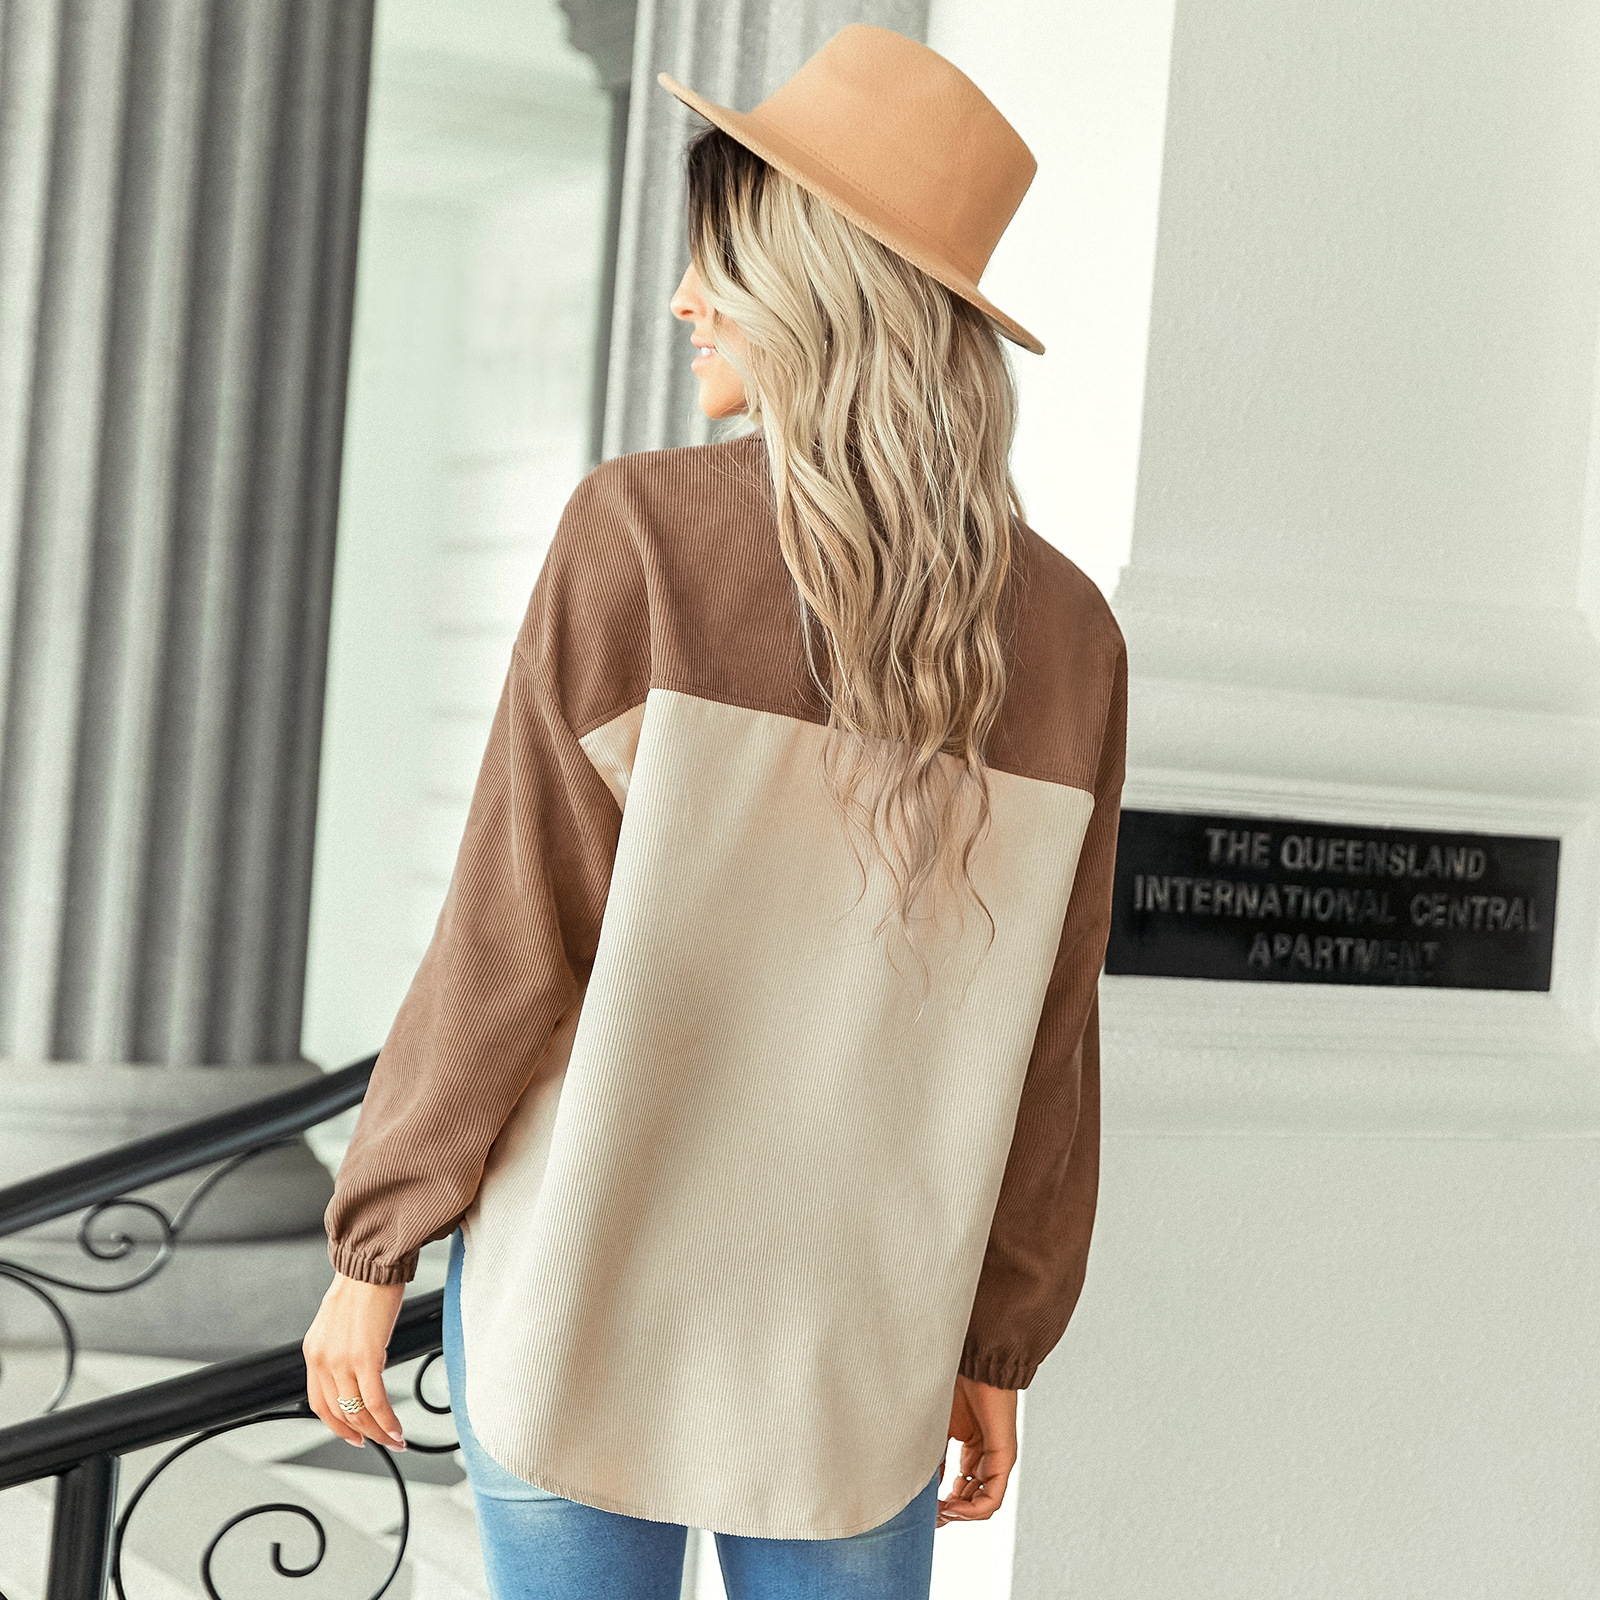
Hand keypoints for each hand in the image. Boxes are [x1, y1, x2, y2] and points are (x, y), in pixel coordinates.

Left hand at [302, 1271, 407, 1448]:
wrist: (371, 1263)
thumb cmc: (362, 1286)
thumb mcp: (340, 1322)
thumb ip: (342, 1349)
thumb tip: (362, 1369)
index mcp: (313, 1352)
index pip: (320, 1403)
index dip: (338, 1425)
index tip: (355, 1435)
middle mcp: (321, 1359)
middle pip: (339, 1413)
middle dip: (362, 1433)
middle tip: (380, 1442)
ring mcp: (341, 1360)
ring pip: (357, 1412)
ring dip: (378, 1431)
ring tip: (394, 1439)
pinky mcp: (364, 1357)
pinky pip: (375, 1400)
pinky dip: (387, 1420)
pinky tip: (397, 1428)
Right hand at [937, 1374, 1017, 1527]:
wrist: (976, 1364)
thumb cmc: (957, 1386)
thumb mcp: (939, 1429)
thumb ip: (935, 1458)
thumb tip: (923, 1489)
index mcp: (972, 1452)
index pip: (961, 1491)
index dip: (943, 1504)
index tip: (924, 1510)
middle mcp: (986, 1460)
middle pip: (971, 1502)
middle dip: (950, 1513)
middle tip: (930, 1516)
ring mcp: (997, 1461)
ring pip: (983, 1505)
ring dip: (960, 1515)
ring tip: (939, 1513)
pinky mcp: (1003, 1459)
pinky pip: (993, 1498)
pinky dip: (972, 1510)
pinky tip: (952, 1507)